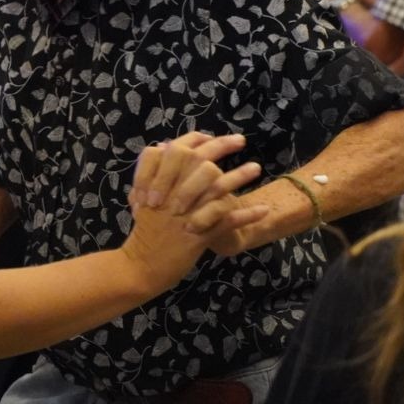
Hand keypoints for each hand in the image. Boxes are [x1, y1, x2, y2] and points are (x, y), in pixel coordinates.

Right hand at [122, 134, 266, 286]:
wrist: (140, 266)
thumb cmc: (144, 232)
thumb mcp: (141, 198)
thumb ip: (153, 173)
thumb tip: (162, 146)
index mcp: (158, 183)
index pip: (177, 149)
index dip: (195, 140)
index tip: (211, 137)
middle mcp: (172, 194)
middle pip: (199, 161)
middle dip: (221, 146)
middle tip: (239, 140)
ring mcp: (186, 214)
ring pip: (216, 188)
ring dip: (239, 176)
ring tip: (256, 168)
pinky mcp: (198, 235)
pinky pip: (227, 221)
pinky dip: (247, 215)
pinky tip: (263, 210)